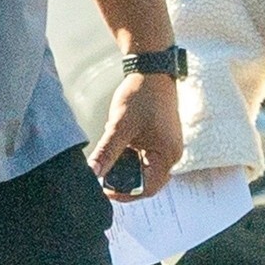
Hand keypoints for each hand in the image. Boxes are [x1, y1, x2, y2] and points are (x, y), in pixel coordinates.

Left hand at [89, 73, 183, 199]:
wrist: (151, 71)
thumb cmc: (141, 95)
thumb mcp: (120, 126)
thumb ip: (107, 152)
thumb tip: (93, 173)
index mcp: (167, 155)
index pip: (146, 188)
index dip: (124, 193)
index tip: (104, 189)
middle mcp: (171, 155)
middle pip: (145, 182)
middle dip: (123, 181)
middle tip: (103, 173)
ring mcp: (166, 148)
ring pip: (143, 170)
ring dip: (125, 167)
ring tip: (111, 153)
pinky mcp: (159, 141)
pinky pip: (143, 158)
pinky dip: (129, 157)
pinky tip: (118, 143)